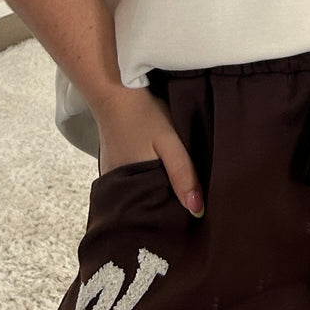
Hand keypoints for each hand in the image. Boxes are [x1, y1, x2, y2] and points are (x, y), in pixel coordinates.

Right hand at [96, 87, 204, 216]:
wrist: (114, 91)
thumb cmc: (142, 114)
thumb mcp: (169, 142)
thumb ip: (182, 174)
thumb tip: (197, 211)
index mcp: (130, 188)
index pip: (154, 214)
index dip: (173, 216)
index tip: (192, 219)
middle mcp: (116, 188)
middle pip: (146, 206)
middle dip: (165, 207)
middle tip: (189, 206)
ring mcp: (112, 177)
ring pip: (139, 194)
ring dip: (155, 194)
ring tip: (176, 192)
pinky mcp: (112, 166)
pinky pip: (132, 182)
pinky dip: (145, 182)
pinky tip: (158, 175)